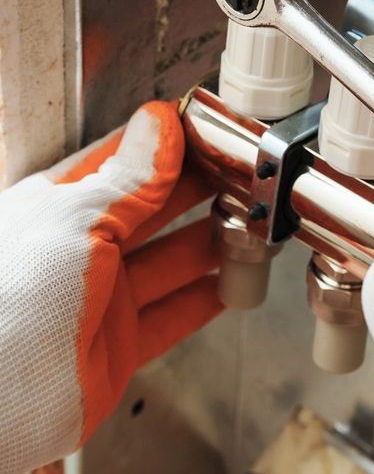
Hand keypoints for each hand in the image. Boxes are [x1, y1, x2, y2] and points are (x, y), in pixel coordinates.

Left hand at [0, 101, 221, 473]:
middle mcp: (82, 249)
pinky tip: (231, 287)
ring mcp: (102, 299)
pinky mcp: (118, 347)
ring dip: (211, 245)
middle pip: (155, 211)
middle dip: (200, 193)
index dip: (169, 145)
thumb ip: (128, 180)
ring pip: (170, 263)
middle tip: (243, 179)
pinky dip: (205, 302)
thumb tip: (159, 126)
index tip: (212, 131)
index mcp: (61, 207)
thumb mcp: (74, 221)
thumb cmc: (6, 301)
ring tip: (249, 228)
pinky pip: (173, 317)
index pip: (125, 163)